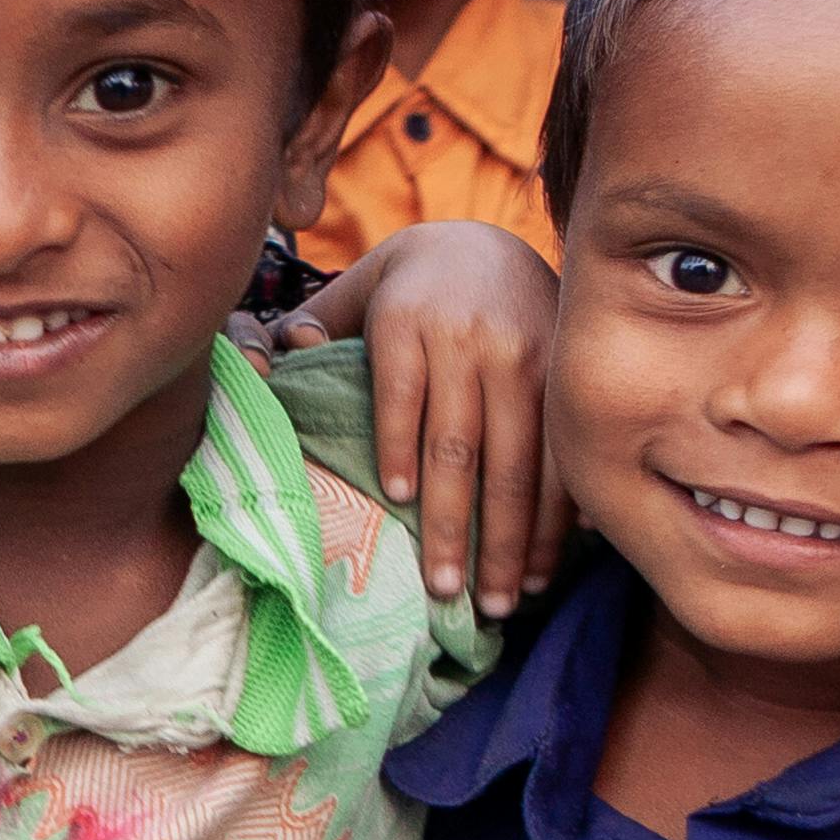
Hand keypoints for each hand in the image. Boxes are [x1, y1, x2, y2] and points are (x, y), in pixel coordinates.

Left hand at [273, 219, 561, 615]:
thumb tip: (272, 358)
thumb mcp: (352, 294)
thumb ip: (311, 327)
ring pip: (522, 459)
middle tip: (448, 593)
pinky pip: (566, 451)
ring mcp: (526, 357)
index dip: (399, 448)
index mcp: (407, 322)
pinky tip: (553, 560)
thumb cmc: (402, 290)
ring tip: (501, 598)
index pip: (400, 393)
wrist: (485, 241)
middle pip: (461, 444)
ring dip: (513, 536)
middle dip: (457, 526)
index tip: (395, 503)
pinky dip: (562, 510)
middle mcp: (470, 340)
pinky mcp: (566, 374)